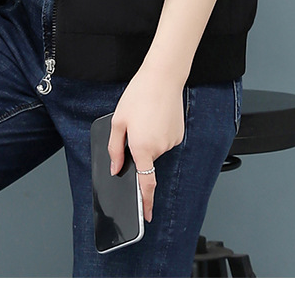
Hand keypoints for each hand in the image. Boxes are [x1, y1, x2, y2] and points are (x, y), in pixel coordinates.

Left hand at [107, 65, 185, 222]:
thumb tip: (116, 168)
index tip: (145, 216)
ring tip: (145, 117)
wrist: (162, 77)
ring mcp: (171, 141)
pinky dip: (158, 133)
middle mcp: (159, 148)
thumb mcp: (118, 121)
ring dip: (148, 139)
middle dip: (139, 149)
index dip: (145, 203)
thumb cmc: (139, 95)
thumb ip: (115, 149)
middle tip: (134, 126)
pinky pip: (164, 140)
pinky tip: (155, 117)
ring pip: (155, 149)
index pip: (145, 184)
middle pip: (146, 160)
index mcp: (142, 148)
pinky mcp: (178, 134)